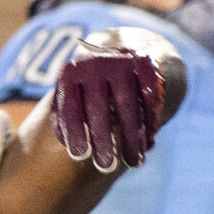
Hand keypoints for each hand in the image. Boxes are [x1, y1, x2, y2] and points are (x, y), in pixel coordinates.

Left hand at [50, 27, 187, 171]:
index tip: (79, 156)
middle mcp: (95, 64)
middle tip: (105, 166)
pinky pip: (149, 98)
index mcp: (73, 72)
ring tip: (133, 163)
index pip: (71, 105)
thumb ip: (70, 113)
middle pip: (99, 108)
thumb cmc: (96, 81)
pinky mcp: (146, 64)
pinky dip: (149, 121)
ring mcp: (122, 62)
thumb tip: (64, 142)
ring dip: (131, 138)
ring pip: (128, 106)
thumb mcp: (79, 91)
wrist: (128, 48)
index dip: (75, 131)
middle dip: (103, 140)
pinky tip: (148, 141)